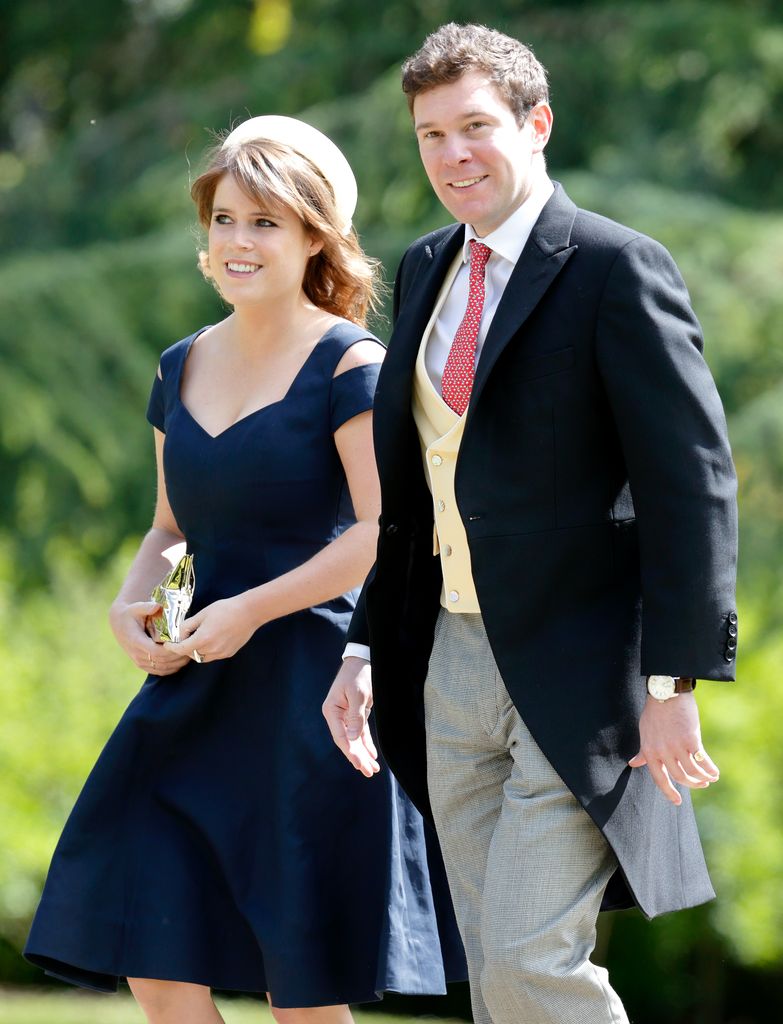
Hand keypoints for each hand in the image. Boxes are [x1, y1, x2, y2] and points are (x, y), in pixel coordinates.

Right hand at [109, 600, 188, 675]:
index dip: (170, 651)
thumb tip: (157, 606)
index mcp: (136, 641)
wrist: (120, 624)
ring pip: (161, 668)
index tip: (182, 644)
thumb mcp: (136, 608)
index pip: (156, 652)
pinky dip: (171, 669)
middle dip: (177, 657)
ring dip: (176, 664)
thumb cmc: (130, 614)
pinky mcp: (142, 665)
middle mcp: (137, 654)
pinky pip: (158, 671)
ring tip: (188, 655)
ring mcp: (139, 661)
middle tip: (191, 649)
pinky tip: (180, 662)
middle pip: (161, 662)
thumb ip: (146, 607)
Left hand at [163, 595, 257, 663]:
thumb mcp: (203, 613)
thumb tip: (180, 633)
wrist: (249, 612)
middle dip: (185, 648)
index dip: (172, 647)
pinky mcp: (229, 653)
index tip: (168, 644)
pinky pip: (213, 656)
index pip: (181, 649)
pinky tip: (212, 639)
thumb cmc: (225, 609)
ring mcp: (221, 653)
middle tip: (185, 637)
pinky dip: (208, 651)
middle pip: (191, 654)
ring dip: (197, 651)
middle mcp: (211, 649)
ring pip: (202, 657)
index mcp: (202, 639)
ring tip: (199, 638)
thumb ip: (188, 625)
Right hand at [322, 657, 378, 777]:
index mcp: (331, 710)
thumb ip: (356, 716)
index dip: (351, 752)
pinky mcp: (356, 714)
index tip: (360, 764)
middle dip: (358, 758)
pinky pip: (361, 733)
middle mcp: (337, 716)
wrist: (363, 659)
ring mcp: (346, 716)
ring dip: (364, 754)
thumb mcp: (358, 694)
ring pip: (355, 740)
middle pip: (347, 742)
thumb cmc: (358, 674)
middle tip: (369, 772)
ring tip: (373, 769)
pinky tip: (372, 756)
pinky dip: (367, 744)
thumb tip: (352, 738)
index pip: (341, 737)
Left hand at [629, 693, 718, 805]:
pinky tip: (714, 772)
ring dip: (703, 778)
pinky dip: (710, 769)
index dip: (668, 792)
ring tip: (709, 778)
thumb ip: (643, 751)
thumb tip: (633, 763)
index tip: (677, 802)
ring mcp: (676, 746)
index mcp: (649, 751)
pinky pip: (702, 760)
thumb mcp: (645, 733)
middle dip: (692, 784)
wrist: (666, 693)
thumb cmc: (655, 712)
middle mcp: (662, 751)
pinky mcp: (691, 739)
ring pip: (692, 771)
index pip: (659, 779)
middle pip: (679, 777)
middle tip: (701, 784)